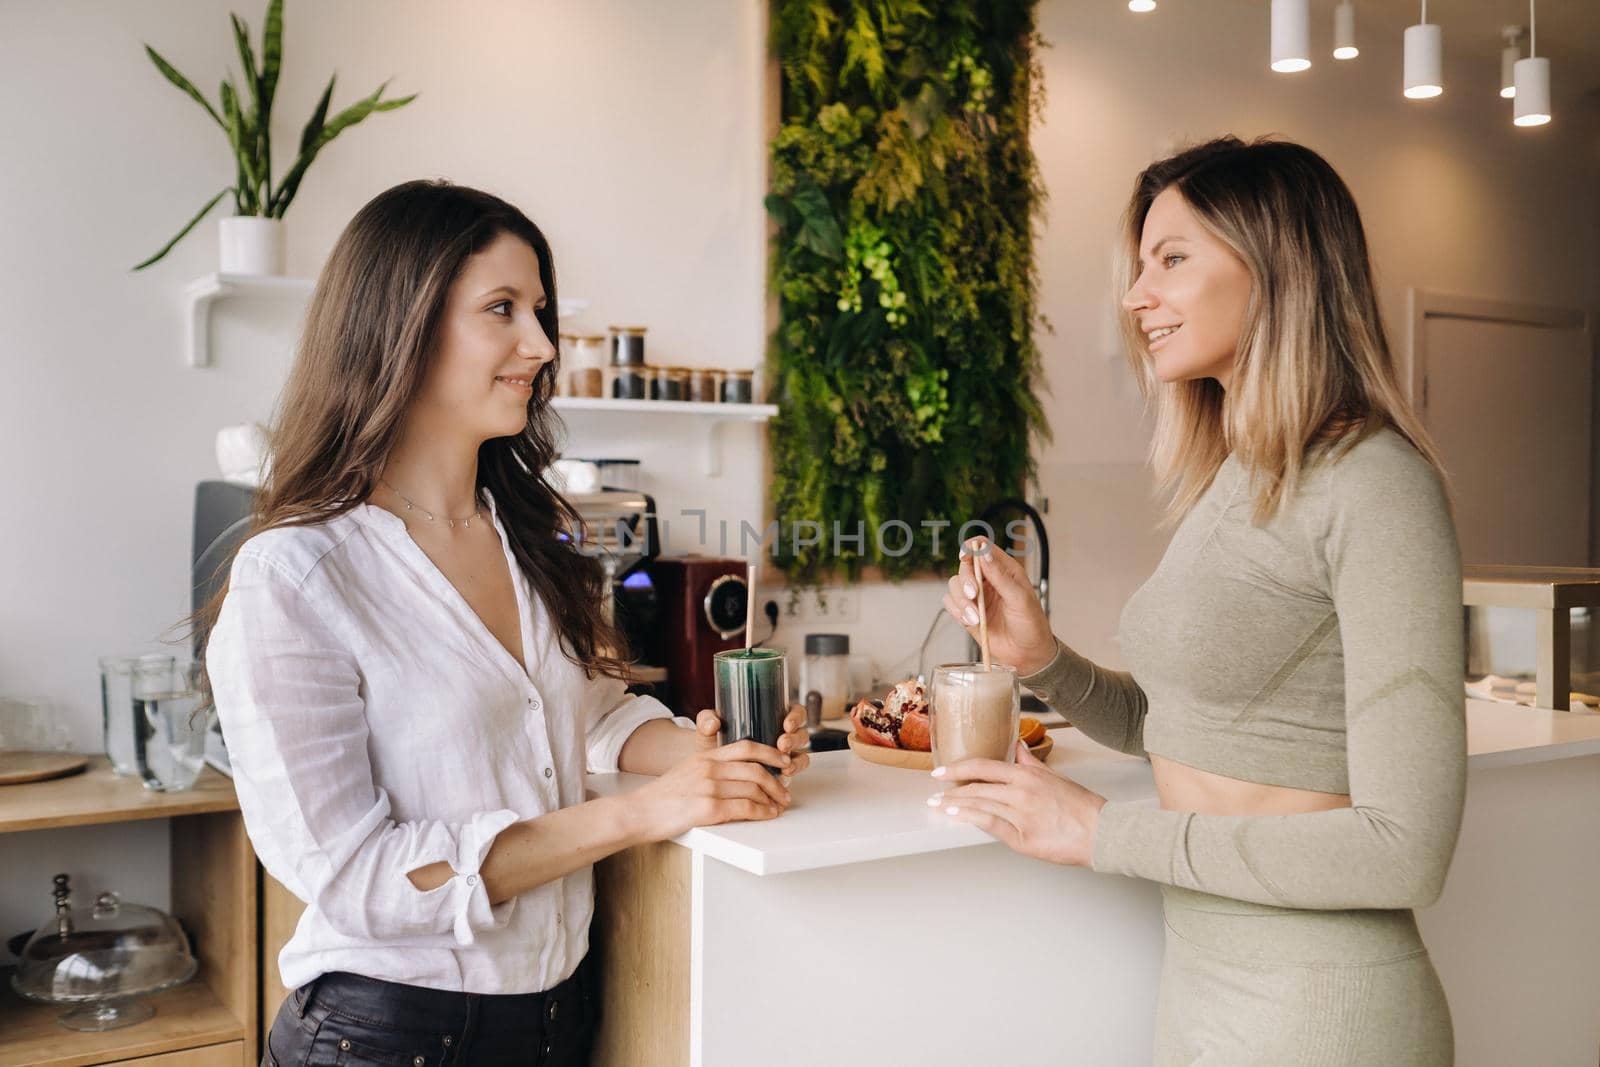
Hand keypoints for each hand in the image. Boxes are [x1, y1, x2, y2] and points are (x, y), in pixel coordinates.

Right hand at [632, 736, 793, 840]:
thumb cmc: (662, 797)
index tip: (783, 761)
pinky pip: (744, 808)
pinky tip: (767, 815)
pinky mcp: (707, 809)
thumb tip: (738, 774)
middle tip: (785, 792)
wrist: (639, 812)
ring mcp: (709, 788)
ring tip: (778, 806)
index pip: (746, 747)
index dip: (770, 753)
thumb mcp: (686, 770)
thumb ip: (710, 768)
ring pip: (753, 789)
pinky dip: (761, 812)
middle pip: (755, 770)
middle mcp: (709, 768)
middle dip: (776, 782)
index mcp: (705, 756)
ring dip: (772, 799)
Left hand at [688, 705, 812, 780]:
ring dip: (797, 758)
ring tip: (785, 765)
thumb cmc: (713, 747)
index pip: (794, 712)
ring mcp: (783, 756)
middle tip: (782, 743)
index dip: (796, 716)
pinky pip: (795, 771)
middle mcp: (781, 736)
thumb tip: (713, 721)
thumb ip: (706, 721)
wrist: (710, 774)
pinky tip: (784, 775)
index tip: (786, 723)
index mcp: (770, 718)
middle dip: (795, 738)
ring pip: (802, 753)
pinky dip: (793, 772)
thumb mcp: (708, 732)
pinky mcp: (781, 773)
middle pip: (801, 733)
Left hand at [928, 741, 1105, 866]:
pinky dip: (969, 818)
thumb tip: (1018, 745)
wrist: (1101, 833)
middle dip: (950, 789)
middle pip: (976, 787)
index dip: (958, 768)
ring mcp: (1020, 815)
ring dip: (954, 804)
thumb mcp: (1053, 776)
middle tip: (933, 791)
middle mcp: (1021, 792)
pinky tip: (956, 816)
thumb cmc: (1080, 806)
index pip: (983, 766)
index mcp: (1027, 775)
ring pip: (979, 805)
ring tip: (939, 805)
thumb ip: (1030, 762)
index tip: (940, 771)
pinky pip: (989, 825)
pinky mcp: (1022, 838)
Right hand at [942, 536, 1055, 675]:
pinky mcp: (967, 612)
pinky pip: (950, 603)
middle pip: (964, 566)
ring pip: (954, 585)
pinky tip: (971, 621)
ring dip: (961, 601)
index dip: (970, 548)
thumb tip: (984, 554)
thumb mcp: (1020, 599)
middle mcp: (989, 580)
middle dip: (966, 581)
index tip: (964, 557)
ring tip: (977, 618)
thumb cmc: (1031, 625)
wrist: (1027, 655)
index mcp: (1005, 570)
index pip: (982, 547)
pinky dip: (956, 611)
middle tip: (974, 596)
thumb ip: (1000, 576)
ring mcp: (977, 596)